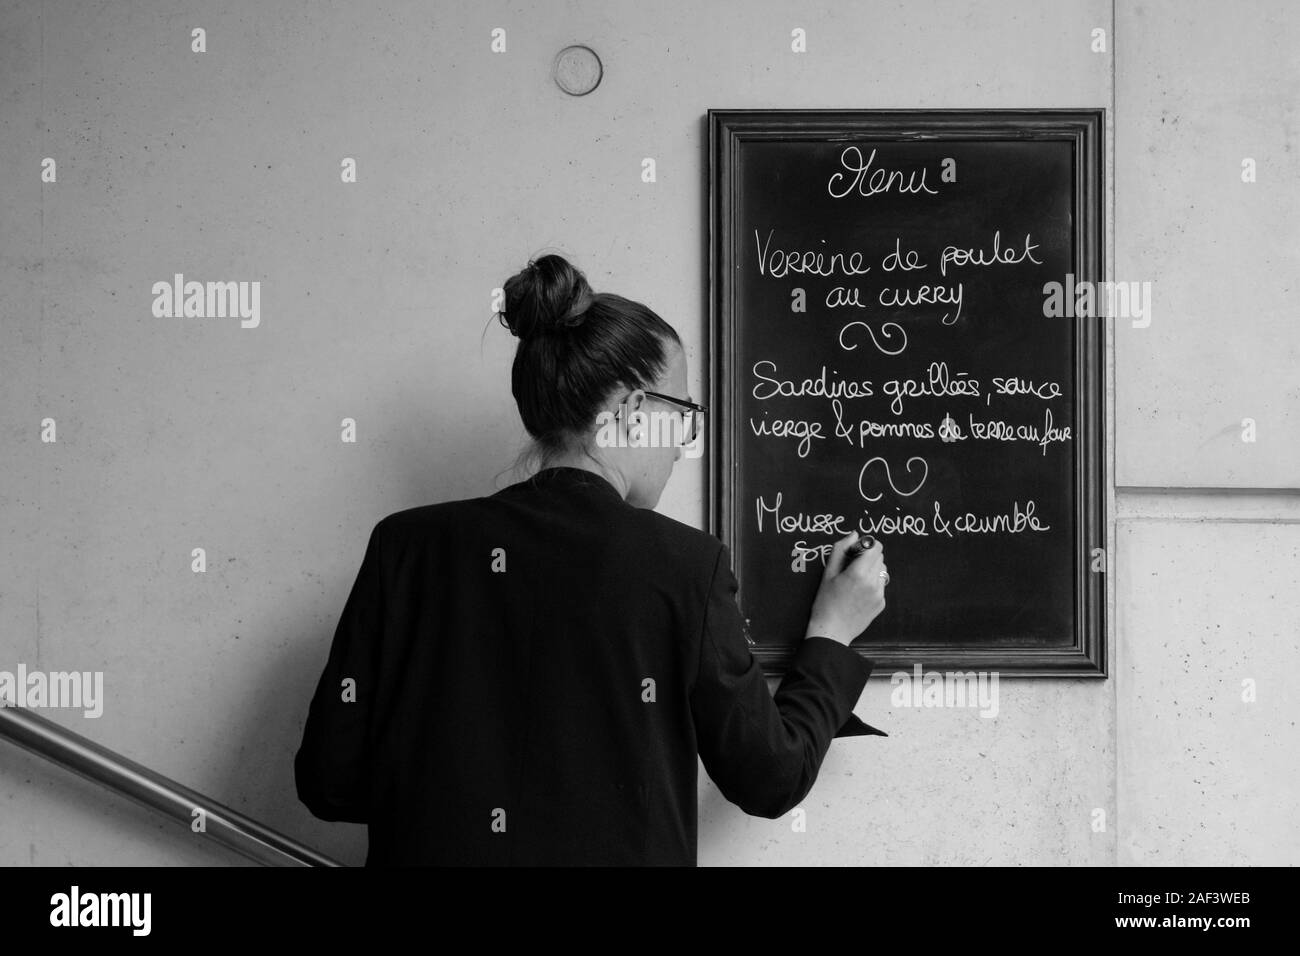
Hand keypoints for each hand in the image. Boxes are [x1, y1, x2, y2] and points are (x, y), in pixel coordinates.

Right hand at [804, 531, 888, 645]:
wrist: (832, 631)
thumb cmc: (825, 602)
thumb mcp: (828, 573)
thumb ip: (841, 549)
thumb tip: (854, 534)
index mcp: (859, 572)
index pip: (875, 547)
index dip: (865, 545)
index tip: (854, 552)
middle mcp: (873, 582)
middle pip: (880, 557)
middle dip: (868, 557)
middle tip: (851, 567)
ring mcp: (879, 594)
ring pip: (881, 570)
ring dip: (871, 570)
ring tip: (855, 581)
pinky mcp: (881, 603)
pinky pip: (880, 585)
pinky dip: (872, 584)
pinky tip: (858, 593)